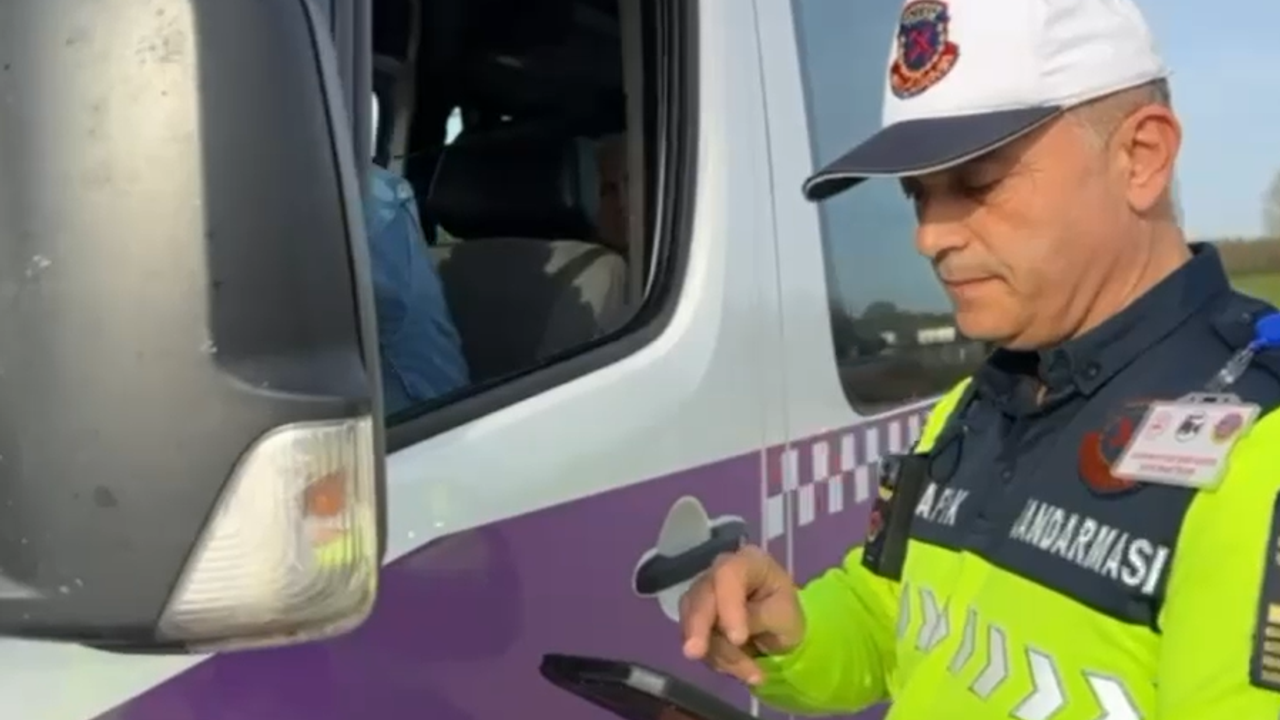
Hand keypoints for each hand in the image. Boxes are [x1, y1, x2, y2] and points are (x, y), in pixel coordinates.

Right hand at [678, 545, 804, 685]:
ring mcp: (703, 596)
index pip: (728, 575)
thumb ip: (759, 616)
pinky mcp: (695, 621)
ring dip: (722, 656)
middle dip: (699, 628)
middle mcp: (718, 573)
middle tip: (695, 653)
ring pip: (695, 625)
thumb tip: (730, 634)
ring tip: (754, 675)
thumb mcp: (785, 614)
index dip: (728, 605)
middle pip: (701, 596)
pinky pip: (699, 643)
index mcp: (747, 562)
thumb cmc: (784, 612)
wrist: (777, 628)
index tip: (737, 638)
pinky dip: (721, 663)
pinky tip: (746, 672)